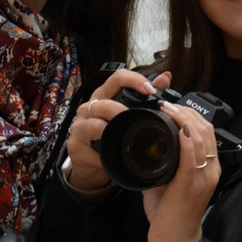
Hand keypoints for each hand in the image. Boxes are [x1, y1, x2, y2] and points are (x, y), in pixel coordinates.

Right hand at [64, 66, 163, 194]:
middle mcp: (89, 107)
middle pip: (104, 101)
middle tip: (139, 119)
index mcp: (104, 96)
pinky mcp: (75, 144)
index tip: (151, 90)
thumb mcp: (128, 116)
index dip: (134, 80)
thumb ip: (146, 97)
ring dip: (113, 127)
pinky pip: (91, 147)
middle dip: (123, 110)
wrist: (91, 165)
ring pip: (95, 123)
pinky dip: (104, 150)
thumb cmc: (111, 136)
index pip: (117, 77)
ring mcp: (80, 125)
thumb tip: (165, 77)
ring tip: (125, 134)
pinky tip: (112, 154)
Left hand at [143, 103, 221, 241]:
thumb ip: (164, 164)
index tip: (172, 106)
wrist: (175, 241)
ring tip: (167, 109)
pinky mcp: (191, 185)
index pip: (207, 132)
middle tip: (167, 103)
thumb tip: (148, 148)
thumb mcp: (171, 183)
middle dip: (186, 112)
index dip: (191, 114)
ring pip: (200, 138)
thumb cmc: (172, 214)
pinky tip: (178, 128)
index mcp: (209, 168)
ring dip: (183, 119)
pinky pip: (191, 156)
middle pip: (206, 129)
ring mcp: (202, 177)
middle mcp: (210, 170)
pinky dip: (185, 139)